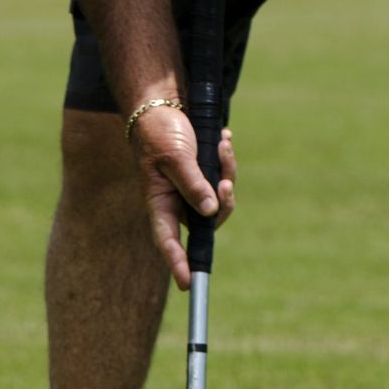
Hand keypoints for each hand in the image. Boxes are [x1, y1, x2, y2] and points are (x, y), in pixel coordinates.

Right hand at [132, 108, 235, 289]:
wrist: (162, 104)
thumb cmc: (160, 131)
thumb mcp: (175, 157)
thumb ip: (193, 184)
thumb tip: (211, 210)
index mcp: (160, 202)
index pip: (168, 240)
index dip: (177, 263)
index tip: (187, 284)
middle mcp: (177, 201)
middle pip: (208, 220)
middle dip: (224, 203)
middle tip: (226, 184)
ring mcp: (192, 188)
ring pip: (221, 197)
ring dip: (228, 173)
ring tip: (223, 145)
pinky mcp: (204, 173)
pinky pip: (224, 176)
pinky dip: (227, 159)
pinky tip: (223, 139)